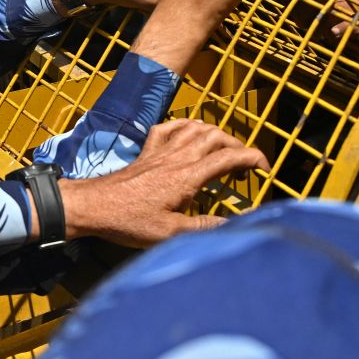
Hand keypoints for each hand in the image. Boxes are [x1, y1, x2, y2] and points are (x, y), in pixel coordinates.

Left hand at [57, 118, 268, 247]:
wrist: (93, 207)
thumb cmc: (129, 221)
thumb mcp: (171, 233)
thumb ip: (206, 227)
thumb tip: (235, 224)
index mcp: (188, 176)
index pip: (230, 157)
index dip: (253, 159)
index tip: (265, 169)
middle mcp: (177, 157)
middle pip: (216, 136)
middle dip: (237, 145)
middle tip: (245, 165)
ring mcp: (160, 151)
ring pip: (195, 127)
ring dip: (215, 133)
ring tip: (223, 149)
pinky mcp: (146, 152)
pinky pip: (169, 127)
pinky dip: (185, 125)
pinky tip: (188, 133)